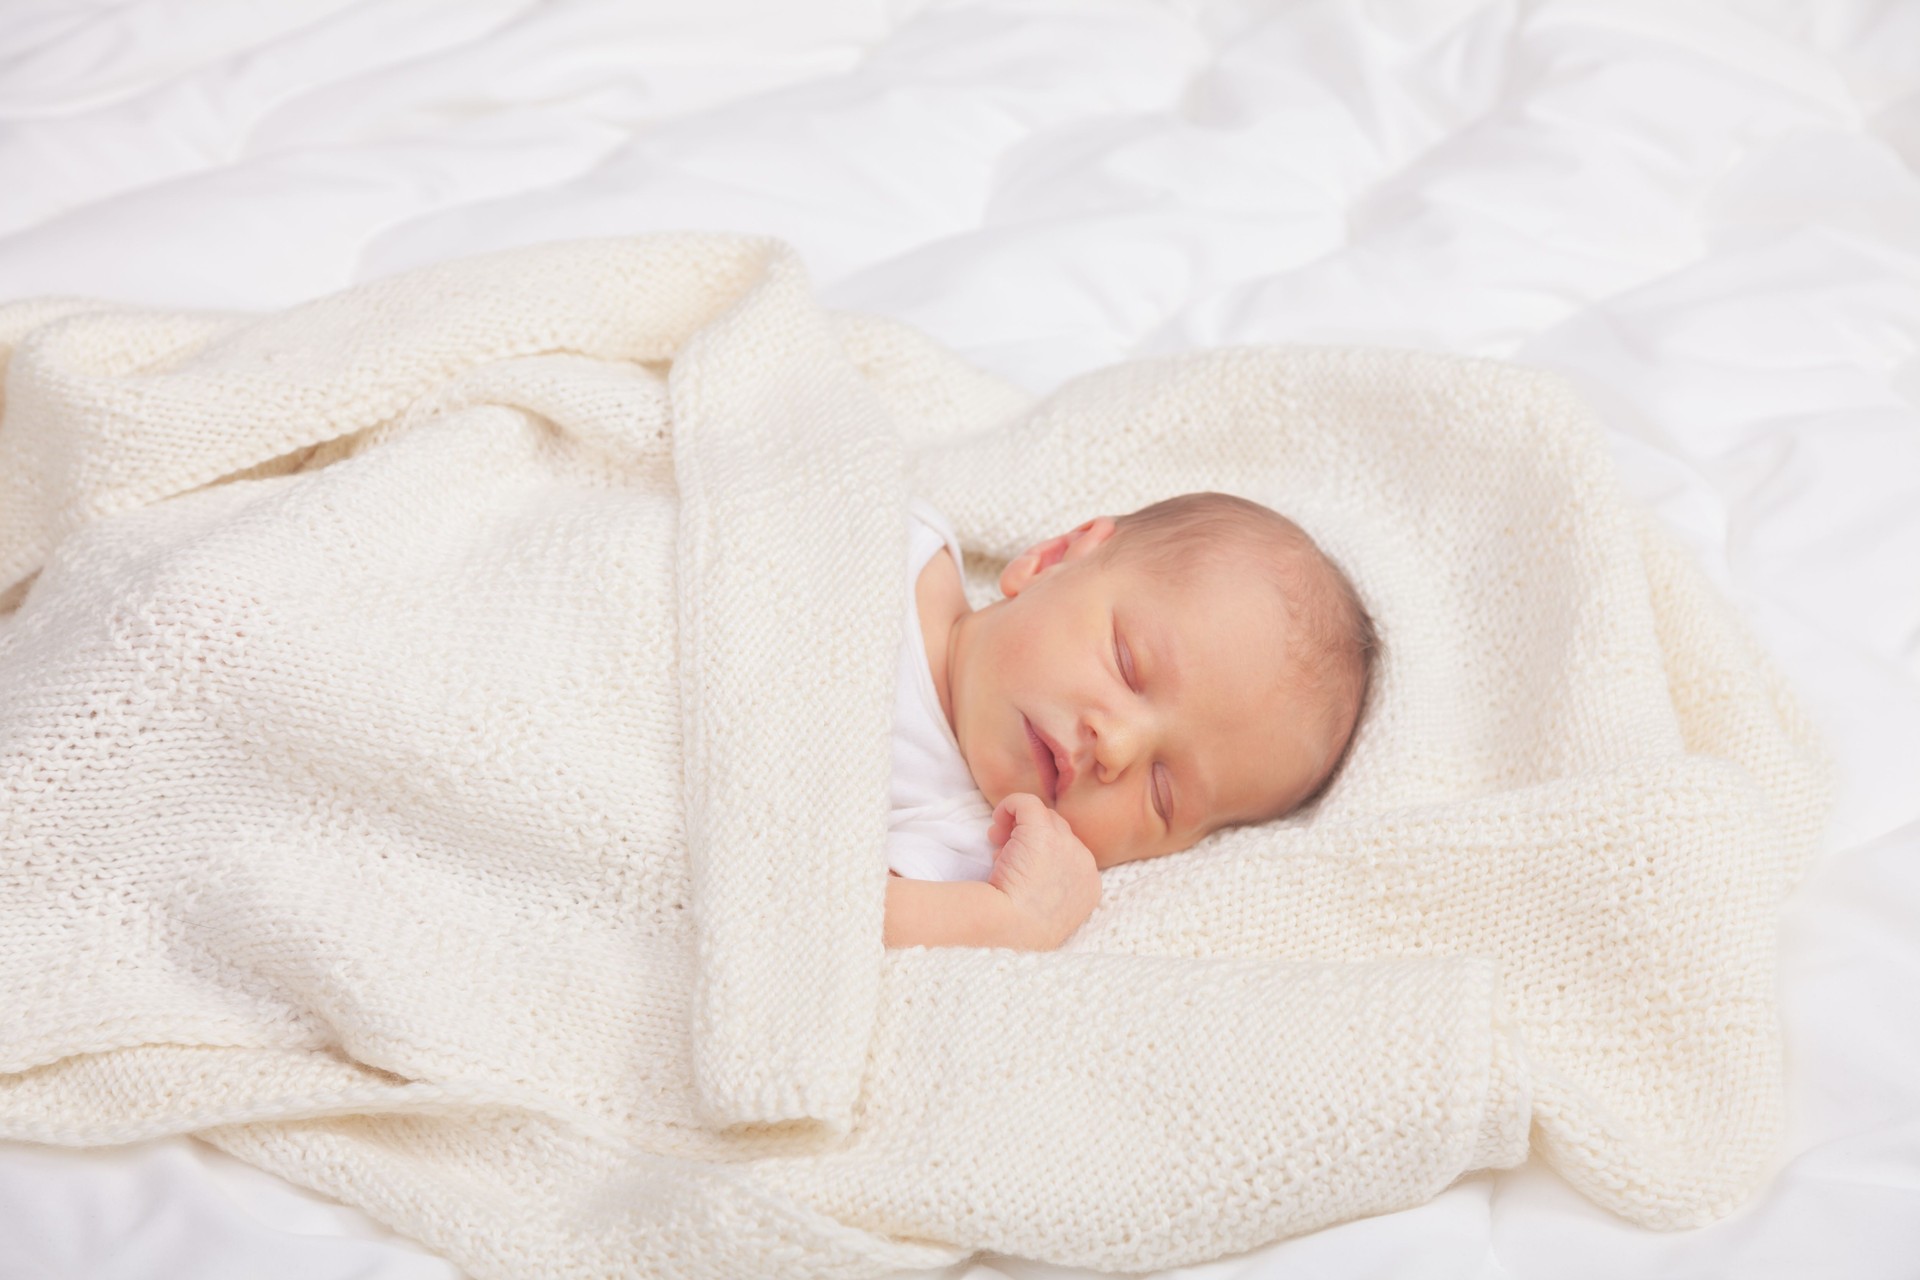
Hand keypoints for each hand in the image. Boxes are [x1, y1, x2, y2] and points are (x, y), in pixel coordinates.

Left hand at [987, 793, 1101, 949]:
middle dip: (1029, 838)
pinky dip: (1010, 806)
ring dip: (1019, 825)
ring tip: (996, 843)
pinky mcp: (1042, 830)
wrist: (1009, 927)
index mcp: (1089, 886)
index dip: (1041, 856)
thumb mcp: (1049, 914)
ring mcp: (1066, 844)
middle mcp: (1084, 861)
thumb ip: (1051, 890)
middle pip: (1058, 832)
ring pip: (1044, 817)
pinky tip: (996, 820)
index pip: (1068, 855)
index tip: (1017, 869)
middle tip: (1001, 853)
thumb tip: (1031, 870)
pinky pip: (1027, 803)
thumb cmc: (1020, 931)